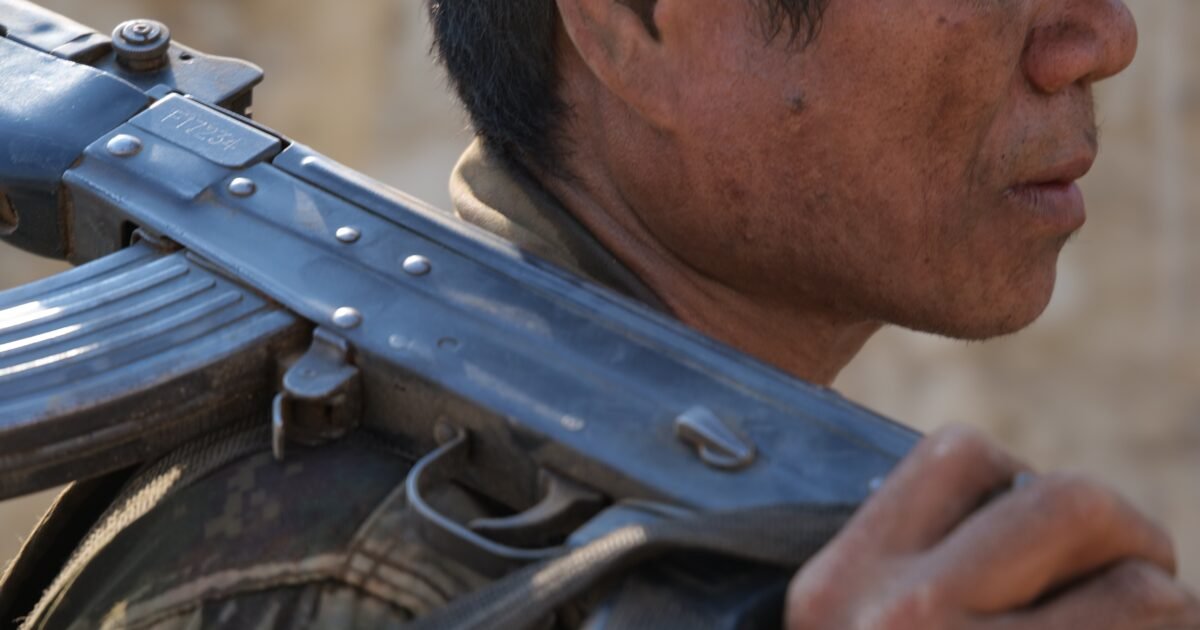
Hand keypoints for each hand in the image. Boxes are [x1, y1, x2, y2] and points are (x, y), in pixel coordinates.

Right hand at [785, 426, 1199, 628]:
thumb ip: (905, 566)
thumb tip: (1024, 504)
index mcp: (840, 581)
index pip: (959, 453)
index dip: (1020, 478)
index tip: (1037, 543)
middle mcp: (897, 616)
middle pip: (1068, 502)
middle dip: (1125, 532)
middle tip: (1137, 574)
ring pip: (1138, 584)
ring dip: (1161, 605)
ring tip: (1145, 625)